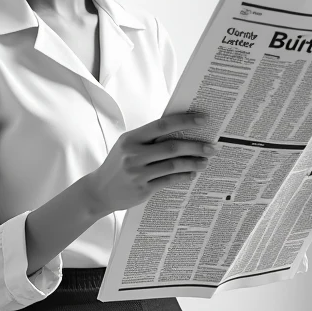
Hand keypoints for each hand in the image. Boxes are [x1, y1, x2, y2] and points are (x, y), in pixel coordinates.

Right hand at [85, 112, 215, 216]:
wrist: (98, 191)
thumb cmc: (118, 164)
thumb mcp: (127, 145)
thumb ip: (149, 138)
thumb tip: (180, 130)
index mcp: (131, 138)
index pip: (162, 125)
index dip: (185, 121)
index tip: (204, 119)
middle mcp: (133, 155)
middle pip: (172, 147)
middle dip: (195, 146)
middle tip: (212, 146)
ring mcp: (137, 173)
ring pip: (173, 165)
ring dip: (193, 163)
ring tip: (205, 161)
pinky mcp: (142, 189)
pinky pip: (169, 181)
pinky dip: (183, 176)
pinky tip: (192, 174)